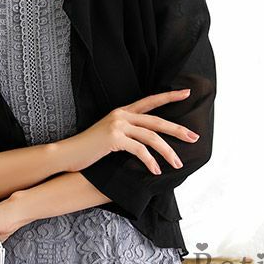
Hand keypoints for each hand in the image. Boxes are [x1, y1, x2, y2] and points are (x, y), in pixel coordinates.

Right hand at [60, 88, 200, 174]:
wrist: (68, 153)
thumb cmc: (91, 148)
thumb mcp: (111, 134)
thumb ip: (129, 132)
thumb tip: (149, 141)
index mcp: (123, 111)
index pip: (151, 101)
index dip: (169, 96)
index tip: (186, 93)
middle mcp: (122, 115)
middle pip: (157, 121)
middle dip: (178, 130)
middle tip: (194, 137)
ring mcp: (118, 125)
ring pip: (151, 137)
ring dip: (167, 152)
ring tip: (178, 163)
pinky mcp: (114, 139)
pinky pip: (139, 150)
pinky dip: (150, 161)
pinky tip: (156, 171)